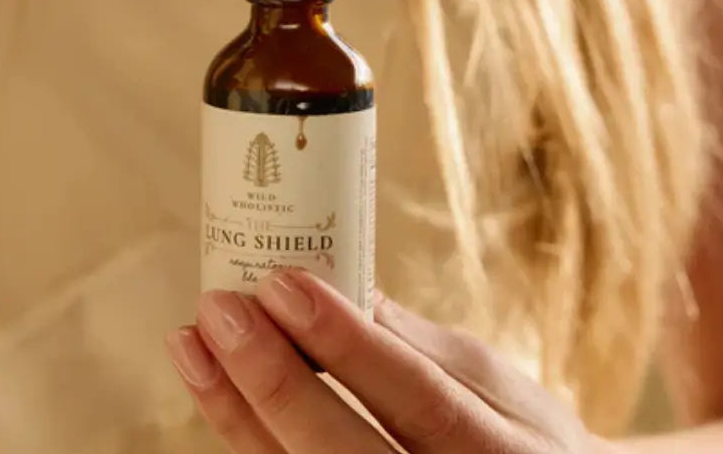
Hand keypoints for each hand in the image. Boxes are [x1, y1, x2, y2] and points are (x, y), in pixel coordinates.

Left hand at [167, 271, 615, 452]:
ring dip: (238, 414)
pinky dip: (246, 441)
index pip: (420, 400)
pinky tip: (216, 391)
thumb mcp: (504, 390)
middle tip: (222, 312)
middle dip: (274, 381)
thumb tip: (347, 286)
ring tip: (193, 344)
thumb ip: (425, 349)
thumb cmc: (529, 446)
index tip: (285, 284)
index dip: (349, 345)